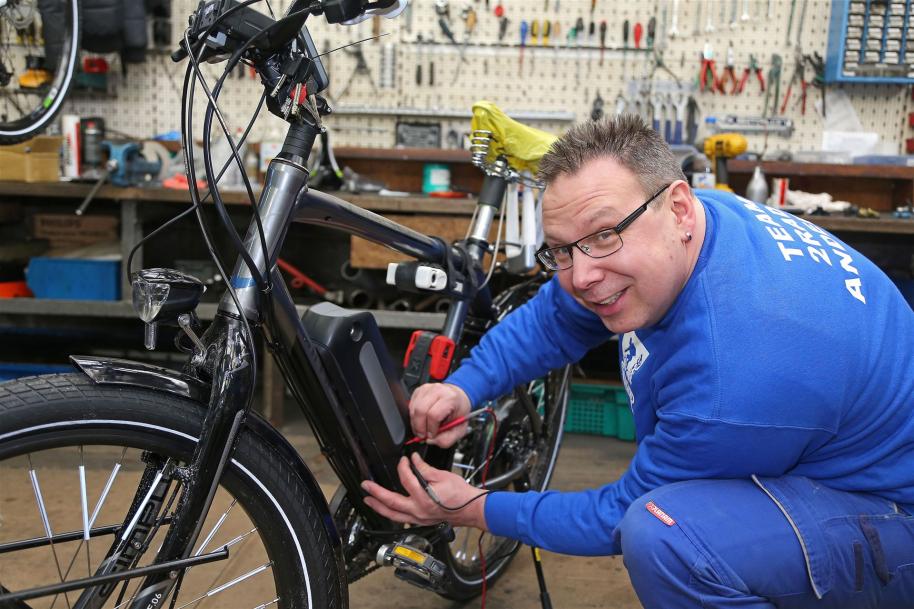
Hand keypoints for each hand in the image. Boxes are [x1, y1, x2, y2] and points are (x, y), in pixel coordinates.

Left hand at [361, 453, 487, 529]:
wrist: (471, 509)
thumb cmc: (461, 495)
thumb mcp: (443, 476)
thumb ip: (425, 469)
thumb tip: (413, 461)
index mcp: (424, 498)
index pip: (407, 479)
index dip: (403, 467)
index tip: (404, 460)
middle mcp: (419, 511)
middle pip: (391, 502)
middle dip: (376, 493)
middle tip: (366, 486)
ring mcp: (419, 518)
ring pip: (394, 515)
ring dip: (379, 507)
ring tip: (368, 501)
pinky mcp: (422, 522)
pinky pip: (402, 519)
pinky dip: (392, 514)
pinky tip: (387, 510)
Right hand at [409, 382, 470, 447]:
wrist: (457, 397)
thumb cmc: (458, 411)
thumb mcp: (459, 429)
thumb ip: (447, 439)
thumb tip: (431, 441)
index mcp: (450, 398)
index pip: (434, 415)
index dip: (430, 429)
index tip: (431, 436)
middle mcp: (437, 390)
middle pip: (421, 410)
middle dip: (420, 427)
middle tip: (423, 435)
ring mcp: (427, 389)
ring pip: (413, 409)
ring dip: (415, 423)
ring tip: (422, 429)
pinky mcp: (419, 390)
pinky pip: (410, 406)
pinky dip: (413, 417)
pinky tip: (421, 420)